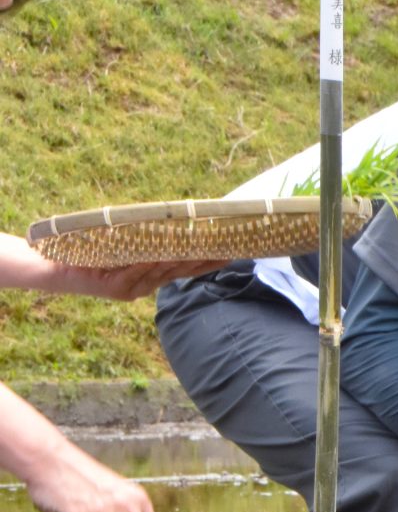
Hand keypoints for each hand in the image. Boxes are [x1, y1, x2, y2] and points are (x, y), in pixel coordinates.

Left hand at [0, 235, 225, 299]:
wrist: (54, 270)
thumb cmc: (86, 255)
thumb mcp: (120, 248)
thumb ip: (142, 242)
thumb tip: (164, 222)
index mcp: (147, 279)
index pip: (183, 269)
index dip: (207, 262)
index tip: (230, 252)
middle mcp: (143, 287)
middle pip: (180, 271)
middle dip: (204, 260)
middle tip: (228, 250)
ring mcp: (131, 289)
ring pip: (163, 272)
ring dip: (184, 259)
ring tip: (202, 248)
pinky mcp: (116, 288)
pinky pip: (139, 271)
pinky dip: (153, 262)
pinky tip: (165, 253)